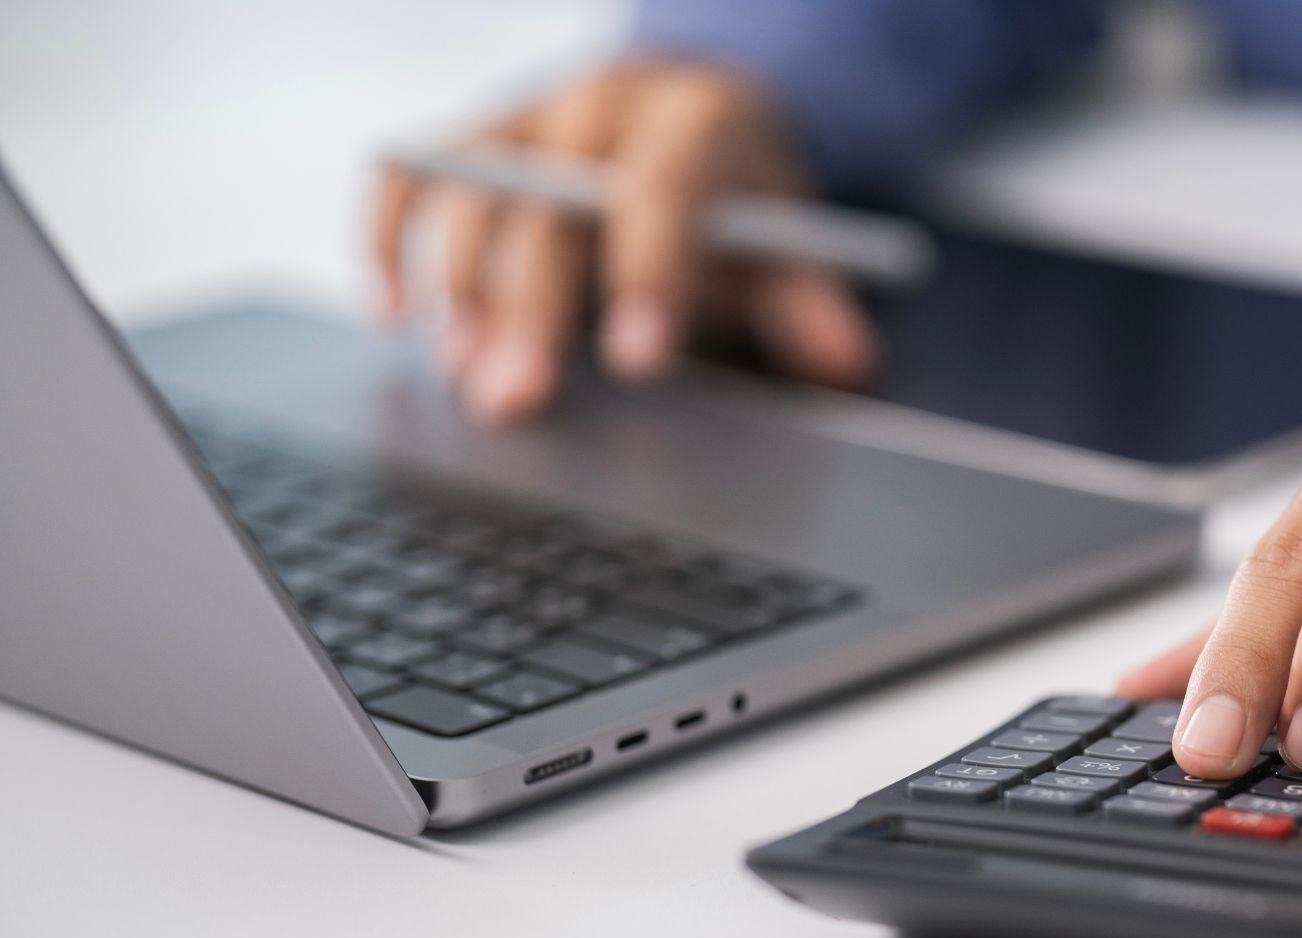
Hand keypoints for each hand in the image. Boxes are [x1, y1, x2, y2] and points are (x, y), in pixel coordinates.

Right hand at [371, 62, 873, 421]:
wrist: (692, 108)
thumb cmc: (737, 190)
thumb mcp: (789, 240)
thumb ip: (810, 303)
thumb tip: (845, 364)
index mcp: (692, 121)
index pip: (665, 189)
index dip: (649, 274)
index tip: (637, 361)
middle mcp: (599, 106)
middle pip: (550, 205)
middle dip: (529, 310)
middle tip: (513, 400)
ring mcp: (527, 116)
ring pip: (471, 193)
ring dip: (457, 291)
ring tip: (462, 375)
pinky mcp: (473, 136)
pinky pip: (412, 175)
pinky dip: (391, 239)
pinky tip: (395, 315)